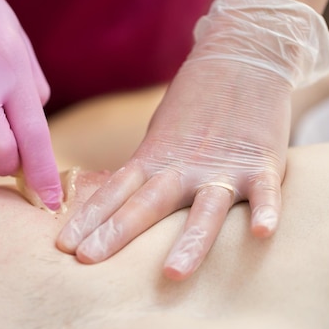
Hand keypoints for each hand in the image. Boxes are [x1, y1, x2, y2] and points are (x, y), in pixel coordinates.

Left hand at [56, 0, 328, 278]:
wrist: (241, 55)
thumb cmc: (195, 104)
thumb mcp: (159, 136)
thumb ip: (146, 171)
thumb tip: (120, 203)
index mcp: (154, 159)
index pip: (114, 192)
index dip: (88, 219)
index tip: (62, 245)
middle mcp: (182, 166)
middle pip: (146, 204)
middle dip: (115, 233)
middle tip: (87, 259)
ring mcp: (222, 165)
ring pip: (205, 209)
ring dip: (190, 241)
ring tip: (172, 273)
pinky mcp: (262, 161)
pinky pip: (266, 192)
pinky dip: (266, 210)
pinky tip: (261, 234)